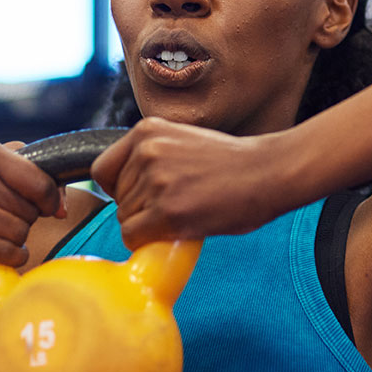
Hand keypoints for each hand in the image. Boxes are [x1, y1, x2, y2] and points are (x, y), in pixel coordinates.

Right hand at [0, 137, 62, 265]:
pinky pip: (0, 253)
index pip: (37, 181)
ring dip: (19, 238)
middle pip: (27, 211)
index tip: (48, 206)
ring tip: (6, 230)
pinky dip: (11, 255)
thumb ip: (36, 173)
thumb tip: (62, 209)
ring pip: (16, 233)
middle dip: (29, 217)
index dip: (51, 199)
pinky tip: (4, 248)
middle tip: (14, 215)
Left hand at [90, 117, 289, 248]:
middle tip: (179, 205)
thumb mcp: (182, 141)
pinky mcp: (167, 211)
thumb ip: (152, 156)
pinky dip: (149, 242)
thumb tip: (122, 191)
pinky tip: (178, 230)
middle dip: (141, 209)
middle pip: (116, 199)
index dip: (121, 189)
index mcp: (147, 129)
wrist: (269, 171)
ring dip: (150, 225)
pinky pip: (133, 237)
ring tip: (187, 212)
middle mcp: (146, 151)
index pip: (103, 171)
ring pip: (125, 220)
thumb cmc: (232, 163)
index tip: (145, 196)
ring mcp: (156, 180)